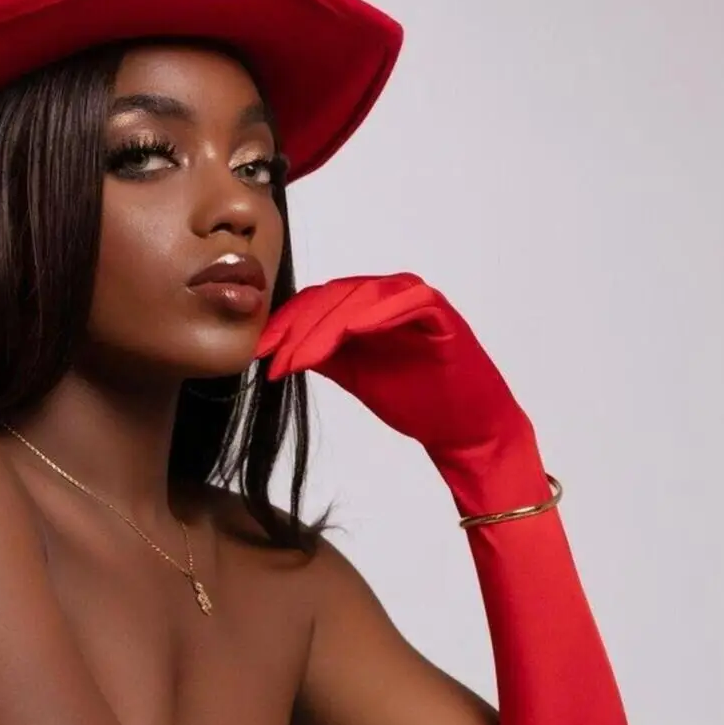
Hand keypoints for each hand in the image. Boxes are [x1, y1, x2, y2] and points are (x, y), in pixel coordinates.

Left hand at [255, 273, 527, 461]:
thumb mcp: (355, 375)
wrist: (465, 429)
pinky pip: (408, 302)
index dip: (285, 325)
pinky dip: (378, 314)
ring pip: (361, 297)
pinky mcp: (441, 313)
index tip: (259, 353)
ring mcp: (416, 300)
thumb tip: (279, 346)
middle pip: (332, 296)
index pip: (317, 302)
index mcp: (368, 306)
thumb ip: (324, 355)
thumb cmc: (418, 401)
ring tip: (300, 358)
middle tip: (274, 361)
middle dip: (298, 329)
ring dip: (325, 327)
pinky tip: (350, 332)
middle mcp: (390, 295)